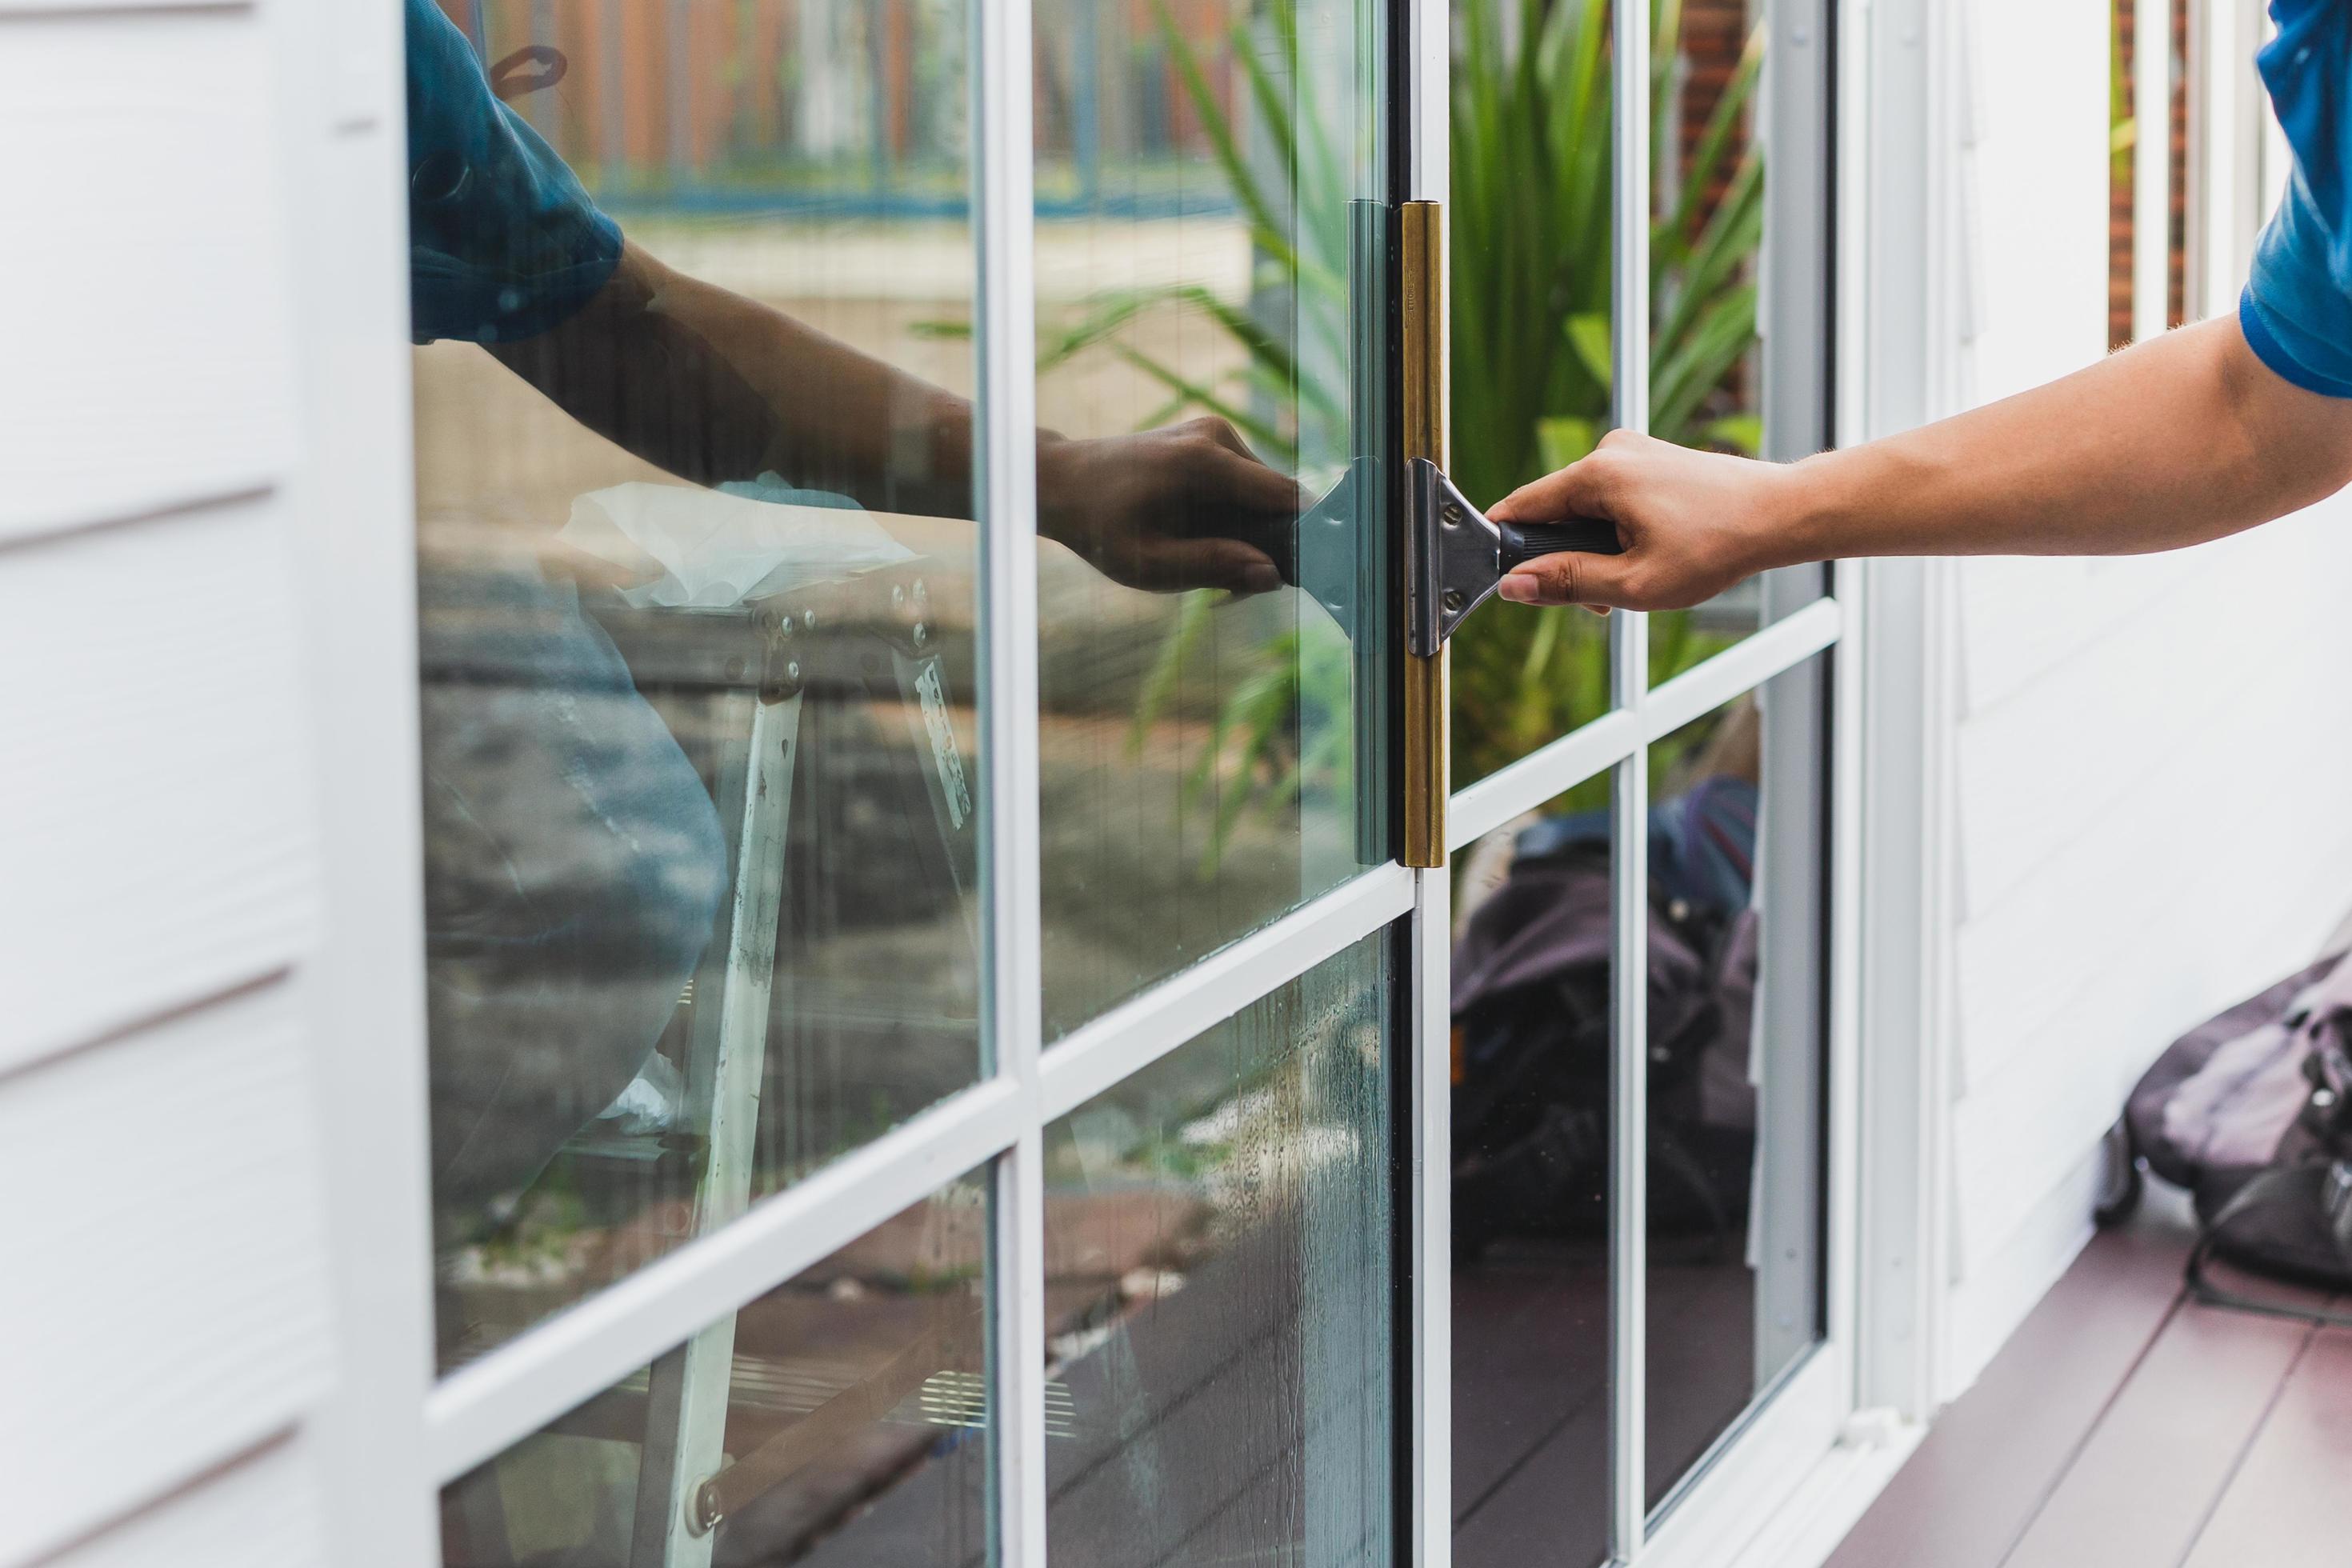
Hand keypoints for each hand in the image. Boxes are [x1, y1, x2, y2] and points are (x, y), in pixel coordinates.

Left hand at [1034, 417, 1305, 593]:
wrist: (1061, 483)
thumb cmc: (1098, 526)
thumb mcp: (1148, 563)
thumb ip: (1211, 567)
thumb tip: (1271, 575)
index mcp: (1205, 461)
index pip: (1286, 496)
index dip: (1299, 538)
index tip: (1287, 576)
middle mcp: (1217, 436)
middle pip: (1276, 498)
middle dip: (1263, 545)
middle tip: (1226, 589)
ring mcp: (1213, 432)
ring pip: (1261, 494)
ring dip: (1246, 534)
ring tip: (1203, 565)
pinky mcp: (1209, 438)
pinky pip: (1242, 484)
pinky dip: (1232, 517)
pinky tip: (1198, 540)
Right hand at [1488, 429, 1807, 611]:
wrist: (1781, 515)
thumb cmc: (1717, 546)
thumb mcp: (1634, 583)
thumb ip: (1567, 583)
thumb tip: (1513, 584)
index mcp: (1598, 472)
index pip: (1522, 506)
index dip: (1508, 546)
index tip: (1509, 580)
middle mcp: (1611, 451)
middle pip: (1556, 512)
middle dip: (1568, 558)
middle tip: (1601, 600)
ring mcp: (1633, 452)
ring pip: (1586, 510)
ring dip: (1597, 550)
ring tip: (1637, 579)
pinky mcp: (1651, 460)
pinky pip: (1611, 499)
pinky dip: (1618, 532)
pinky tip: (1649, 556)